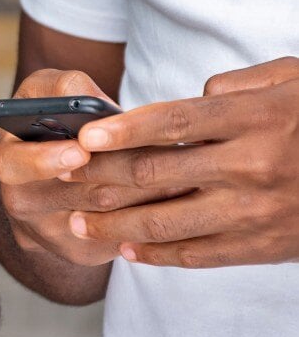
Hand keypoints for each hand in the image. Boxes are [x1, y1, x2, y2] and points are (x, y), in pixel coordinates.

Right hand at [0, 70, 185, 265]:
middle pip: (75, 194)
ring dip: (147, 195)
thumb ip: (65, 87)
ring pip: (106, 217)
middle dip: (121, 174)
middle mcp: (21, 202)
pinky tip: (172, 197)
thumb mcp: (46, 93)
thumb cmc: (50, 123)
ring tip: (181, 173)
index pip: (19, 165)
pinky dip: (149, 217)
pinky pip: (119, 239)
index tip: (82, 150)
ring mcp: (48, 233)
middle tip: (162, 157)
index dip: (50, 159)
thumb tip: (95, 103)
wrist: (47, 174)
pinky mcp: (78, 252)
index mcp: (8, 161)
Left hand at [66, 57, 298, 267]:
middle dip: (101, 175)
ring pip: (167, 223)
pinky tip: (125, 250)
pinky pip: (198, 256)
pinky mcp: (262, 247)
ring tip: (77, 223)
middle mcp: (249, 166)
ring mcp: (254, 212)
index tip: (84, 136)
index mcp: (254, 119)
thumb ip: (235, 84)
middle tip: (62, 175)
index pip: (173, 122)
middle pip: (156, 173)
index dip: (123, 130)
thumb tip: (189, 94)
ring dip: (114, 224)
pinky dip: (156, 255)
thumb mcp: (292, 80)